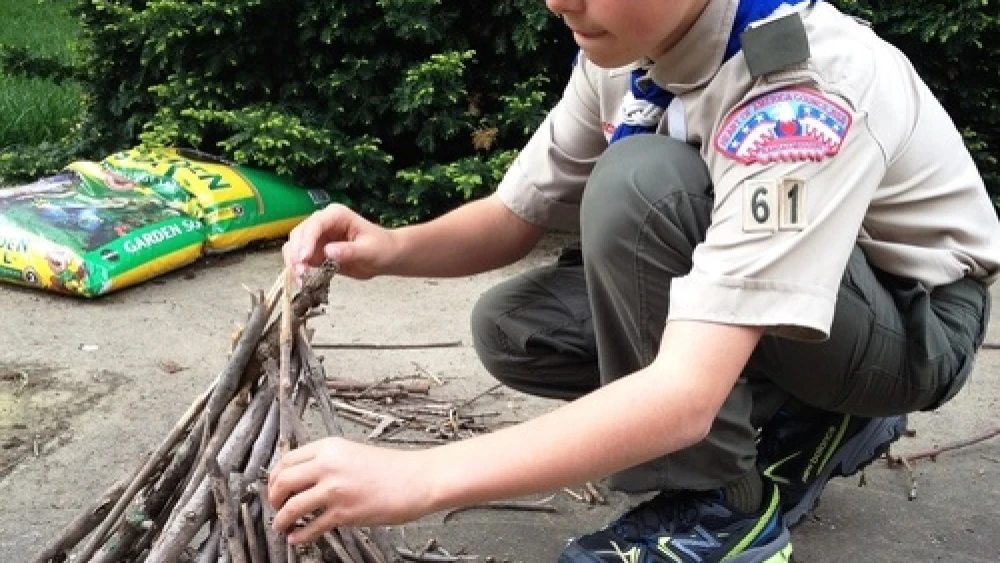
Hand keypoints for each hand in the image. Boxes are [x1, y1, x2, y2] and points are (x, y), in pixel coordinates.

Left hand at [267, 437, 434, 543]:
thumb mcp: (354, 453)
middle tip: (275, 506)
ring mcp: (336, 489)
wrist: (419, 479)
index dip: (275, 477)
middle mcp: (329, 465)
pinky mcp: (345, 512)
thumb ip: (329, 461)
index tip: (275, 487)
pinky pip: (312, 527)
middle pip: (283, 481)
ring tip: (282, 525)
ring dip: (282, 519)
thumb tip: (304, 477)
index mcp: (330, 447)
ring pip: (292, 506)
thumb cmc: (394, 468)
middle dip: (273, 498)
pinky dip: (300, 535)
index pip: (287, 460)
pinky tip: (298, 537)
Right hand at [283, 204, 397, 280]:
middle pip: (299, 234)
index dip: (307, 241)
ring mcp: (317, 238)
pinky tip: (302, 282)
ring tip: (301, 280)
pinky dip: (297, 270)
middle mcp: (322, 223)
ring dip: (293, 263)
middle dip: (296, 253)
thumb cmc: (381, 248)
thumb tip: (328, 252)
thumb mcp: (369, 250)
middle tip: (300, 273)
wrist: (385, 257)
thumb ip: (349, 251)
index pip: (315, 224)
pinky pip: (300, 261)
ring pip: (295, 247)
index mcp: (336, 215)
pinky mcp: (316, 253)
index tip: (304, 259)